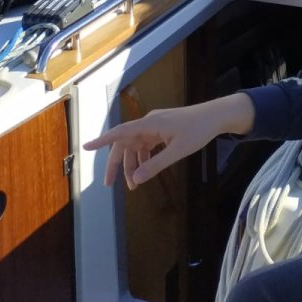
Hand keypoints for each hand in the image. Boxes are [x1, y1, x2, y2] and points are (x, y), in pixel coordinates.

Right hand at [83, 94, 254, 189]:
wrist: (216, 116)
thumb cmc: (198, 130)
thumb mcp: (177, 151)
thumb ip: (155, 164)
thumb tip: (136, 179)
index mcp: (150, 124)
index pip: (120, 132)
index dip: (102, 140)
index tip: (85, 147)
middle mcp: (149, 123)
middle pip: (125, 143)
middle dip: (116, 164)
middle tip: (109, 185)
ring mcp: (156, 126)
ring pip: (135, 146)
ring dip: (132, 165)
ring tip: (134, 185)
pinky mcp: (162, 130)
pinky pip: (145, 145)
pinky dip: (142, 159)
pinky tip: (144, 171)